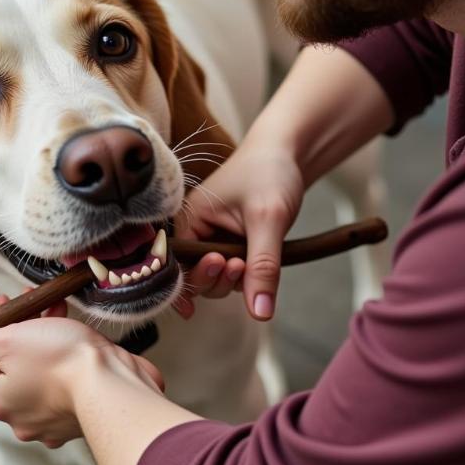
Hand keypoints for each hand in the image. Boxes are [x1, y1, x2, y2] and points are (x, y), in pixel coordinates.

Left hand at [0, 290, 164, 447]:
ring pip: (35, 367)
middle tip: (21, 302)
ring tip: (50, 309)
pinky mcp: (80, 409)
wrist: (117, 389)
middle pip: (4, 363)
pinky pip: (62, 376)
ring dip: (38, 335)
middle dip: (11, 327)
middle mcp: (20, 416)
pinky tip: (72, 329)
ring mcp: (52, 416)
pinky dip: (63, 351)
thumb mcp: (6, 341)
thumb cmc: (62, 363)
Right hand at [175, 145, 303, 320]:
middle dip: (216, 280)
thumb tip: (260, 313)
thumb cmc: (271, 173)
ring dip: (232, 282)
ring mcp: (212, 240)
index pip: (175, 263)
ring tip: (248, 263)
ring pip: (214, 279)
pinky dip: (243, 278)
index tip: (220, 270)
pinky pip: (229, 274)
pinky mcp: (229, 245)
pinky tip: (255, 269)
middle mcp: (194, 231)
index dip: (192, 279)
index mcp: (188, 218)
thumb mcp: (269, 219)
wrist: (289, 152)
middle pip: (193, 277)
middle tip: (240, 266)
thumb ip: (263, 267)